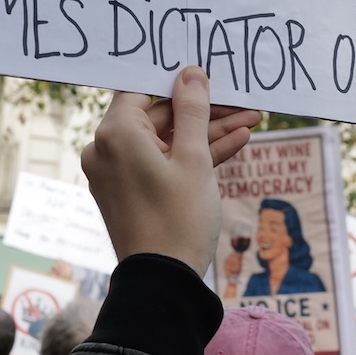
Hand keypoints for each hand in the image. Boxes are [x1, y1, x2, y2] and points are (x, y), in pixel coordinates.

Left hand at [80, 67, 259, 271]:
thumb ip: (193, 111)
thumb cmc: (179, 218)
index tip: (205, 74)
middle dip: (203, 110)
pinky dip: (191, 155)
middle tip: (241, 103)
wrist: (164, 281)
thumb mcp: (194, 158)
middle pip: (158, 115)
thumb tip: (190, 73)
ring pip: (165, 140)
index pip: (142, 89)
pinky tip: (234, 143)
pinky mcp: (130, 191)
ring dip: (205, 132)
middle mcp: (107, 150)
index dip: (175, 80)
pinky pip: (161, 162)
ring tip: (249, 122)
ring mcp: (117, 172)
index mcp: (115, 134)